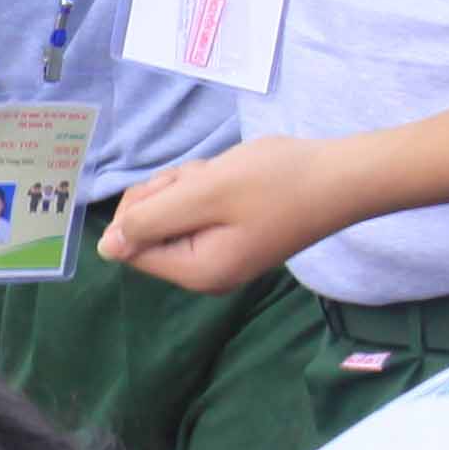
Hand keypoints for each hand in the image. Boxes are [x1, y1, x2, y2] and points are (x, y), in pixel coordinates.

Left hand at [96, 136, 359, 294]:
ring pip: (174, 212)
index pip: (130, 245)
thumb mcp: (203, 193)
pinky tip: (236, 178)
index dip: (141, 207)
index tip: (179, 186)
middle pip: (149, 228)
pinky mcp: (236, 236)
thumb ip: (150, 220)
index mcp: (196, 271)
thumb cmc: (275, 182)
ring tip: (227, 176)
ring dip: (191, 184)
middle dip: (169, 192)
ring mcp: (222, 255)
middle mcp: (205, 273)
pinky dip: (209, 187)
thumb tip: (106, 248)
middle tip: (207, 176)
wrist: (342, 177)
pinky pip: (200, 209)